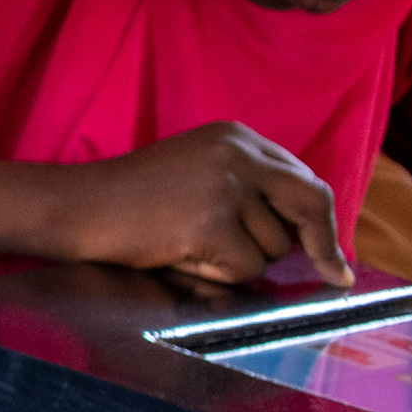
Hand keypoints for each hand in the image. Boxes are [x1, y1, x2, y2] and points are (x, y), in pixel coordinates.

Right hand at [55, 123, 346, 287]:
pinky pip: (245, 269)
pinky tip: (181, 255)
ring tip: (191, 244)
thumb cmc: (131, 197)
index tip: (334, 255)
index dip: (322, 221)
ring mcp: (224, 187)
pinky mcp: (210, 223)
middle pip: (310, 205)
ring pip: (274, 247)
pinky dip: (217, 274)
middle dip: (322, 243)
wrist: (76, 206)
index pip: (305, 179)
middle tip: (334, 275)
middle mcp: (237, 154)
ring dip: (241, 260)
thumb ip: (249, 188)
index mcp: (236, 137)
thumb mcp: (198, 171)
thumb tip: (308, 232)